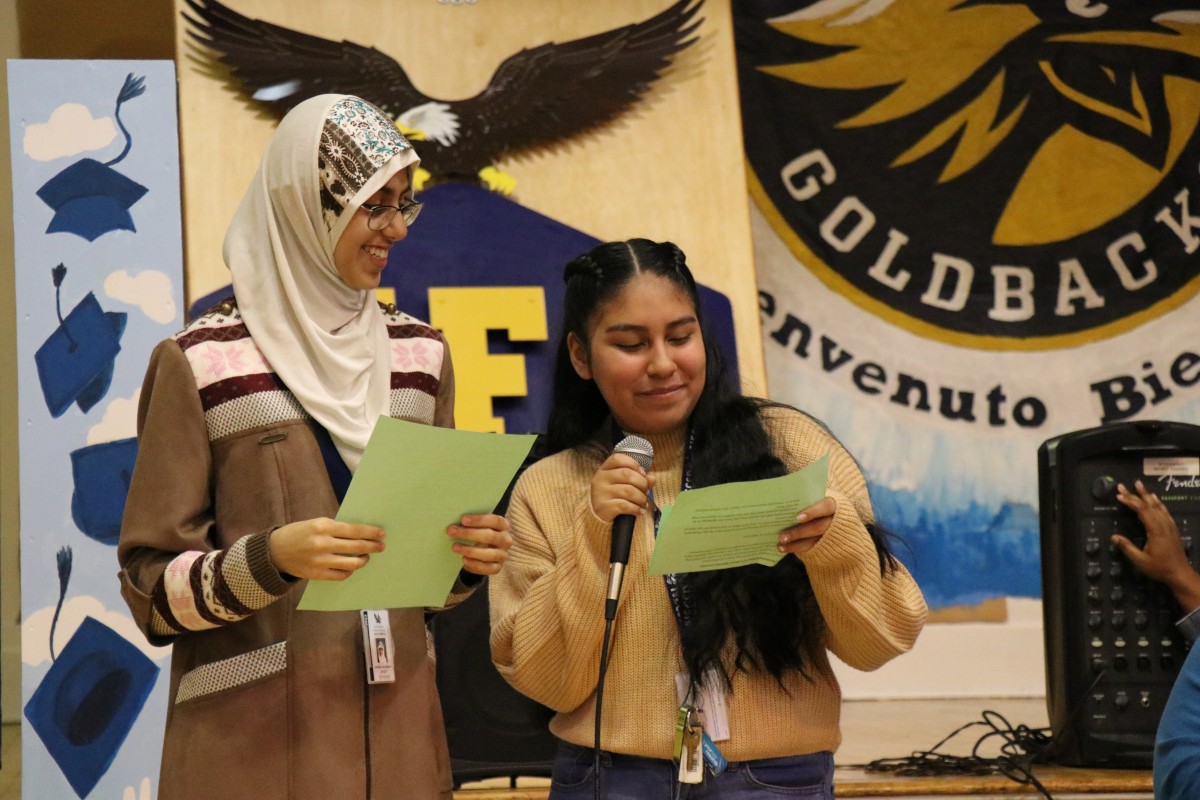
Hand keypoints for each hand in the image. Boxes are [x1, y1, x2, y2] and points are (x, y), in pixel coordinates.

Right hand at [268, 517, 384, 580]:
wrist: (274, 552)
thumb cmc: (298, 534)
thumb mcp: (315, 523)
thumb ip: (335, 528)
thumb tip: (361, 533)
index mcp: (323, 527)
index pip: (354, 530)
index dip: (370, 532)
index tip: (381, 533)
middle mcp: (322, 544)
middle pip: (356, 547)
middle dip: (372, 546)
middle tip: (381, 546)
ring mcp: (320, 561)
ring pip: (352, 564)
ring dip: (363, 560)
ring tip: (366, 556)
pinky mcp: (317, 575)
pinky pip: (341, 575)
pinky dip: (350, 571)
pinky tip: (352, 566)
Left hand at [450, 513, 512, 575]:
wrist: (484, 550)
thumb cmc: (479, 533)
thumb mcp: (478, 526)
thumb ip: (471, 524)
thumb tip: (455, 523)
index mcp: (503, 525)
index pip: (494, 520)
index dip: (479, 520)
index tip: (463, 520)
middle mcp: (505, 540)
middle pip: (490, 536)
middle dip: (469, 534)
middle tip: (452, 532)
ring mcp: (503, 554)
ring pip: (490, 554)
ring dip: (471, 551)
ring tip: (455, 547)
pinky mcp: (498, 567)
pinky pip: (489, 568)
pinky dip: (476, 565)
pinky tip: (464, 560)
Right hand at [590, 453, 654, 522]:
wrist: (598, 517)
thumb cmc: (614, 497)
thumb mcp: (624, 484)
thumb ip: (639, 479)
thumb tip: (652, 478)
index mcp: (605, 469)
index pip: (617, 458)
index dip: (633, 463)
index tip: (643, 473)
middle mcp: (600, 478)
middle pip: (626, 474)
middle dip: (642, 483)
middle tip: (646, 492)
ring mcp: (600, 493)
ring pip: (628, 491)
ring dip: (641, 498)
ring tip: (643, 503)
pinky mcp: (602, 507)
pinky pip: (624, 505)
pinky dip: (636, 509)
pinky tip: (640, 511)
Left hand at [778, 496, 836, 556]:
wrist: (838, 517)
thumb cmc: (820, 503)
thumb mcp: (818, 499)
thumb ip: (806, 500)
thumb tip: (783, 501)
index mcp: (835, 506)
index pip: (825, 507)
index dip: (812, 512)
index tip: (798, 518)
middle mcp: (835, 521)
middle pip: (818, 528)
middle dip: (799, 532)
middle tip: (782, 536)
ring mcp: (831, 535)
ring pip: (814, 541)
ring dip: (795, 543)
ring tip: (780, 544)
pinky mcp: (826, 544)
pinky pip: (811, 548)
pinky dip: (796, 548)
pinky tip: (783, 548)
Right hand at [1113, 480, 1199, 611]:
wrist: (1180, 574)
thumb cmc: (1159, 568)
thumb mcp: (1140, 561)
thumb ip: (1127, 548)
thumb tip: (1114, 537)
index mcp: (1156, 531)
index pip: (1142, 511)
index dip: (1130, 502)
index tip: (1119, 496)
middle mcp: (1164, 525)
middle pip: (1149, 505)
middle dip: (1135, 495)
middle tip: (1123, 486)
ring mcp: (1170, 526)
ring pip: (1158, 506)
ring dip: (1147, 495)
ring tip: (1139, 485)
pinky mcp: (1173, 529)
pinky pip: (1165, 511)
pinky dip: (1158, 503)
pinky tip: (1156, 499)